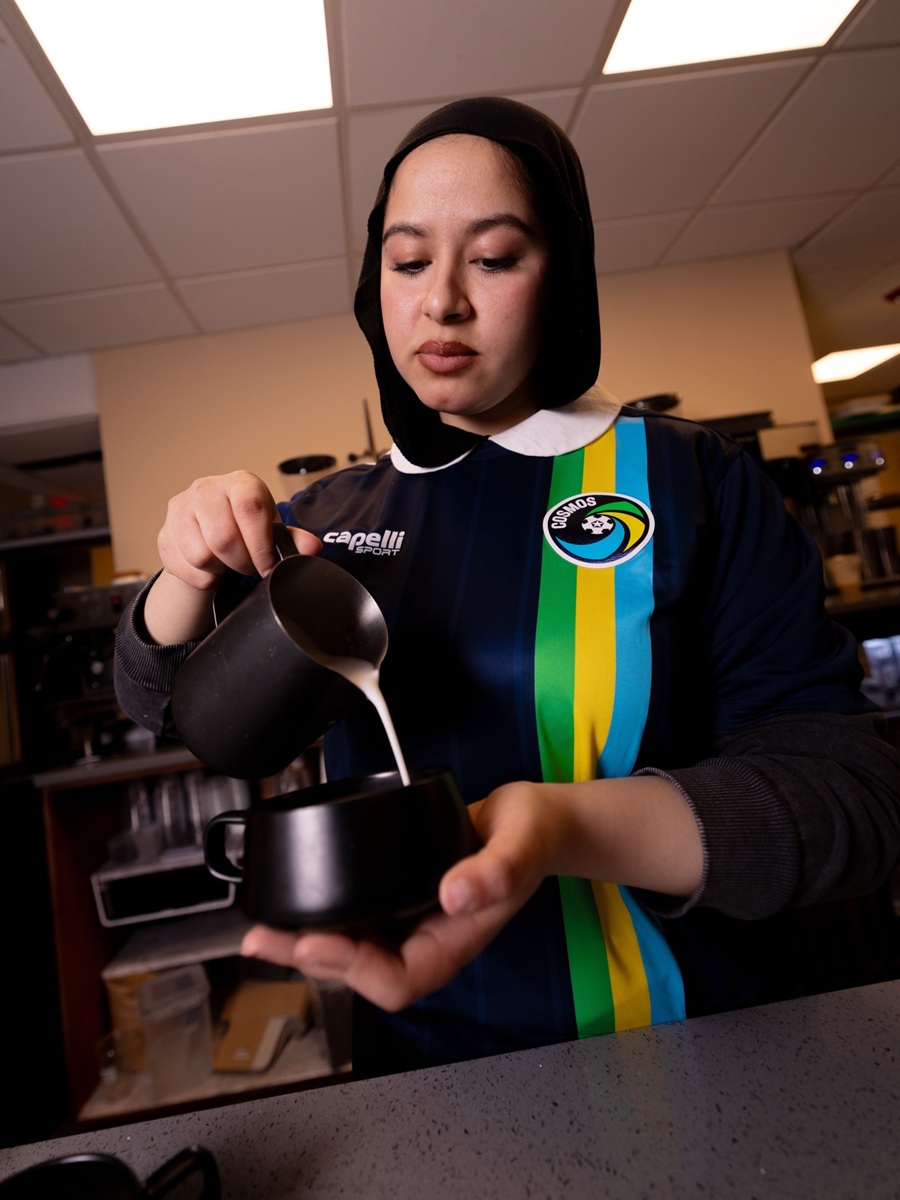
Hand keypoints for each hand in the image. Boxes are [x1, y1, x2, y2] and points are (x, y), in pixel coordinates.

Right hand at [158, 470, 318, 589]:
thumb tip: (312, 548)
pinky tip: (211, 568)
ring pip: (201, 555)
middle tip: (249, 566)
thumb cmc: (245, 527)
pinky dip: (202, 578)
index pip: (251, 509)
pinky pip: (185, 568)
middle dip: (242, 562)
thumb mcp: (271, 529)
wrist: (206, 532)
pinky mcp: (164, 533)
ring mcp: (180, 509)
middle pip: (224, 538)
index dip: (261, 545)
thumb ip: (292, 539)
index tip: (268, 566)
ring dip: (220, 569)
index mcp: (240, 483)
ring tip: (228, 562)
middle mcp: (206, 489)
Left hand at [241, 773, 702, 1010]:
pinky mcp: (399, 898)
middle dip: (309, 958)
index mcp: (456, 940)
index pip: (398, 979)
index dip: (354, 969)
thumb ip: (496, 871)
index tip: (317, 940)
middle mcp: (428, 940)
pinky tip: (295, 905)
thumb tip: (454, 893)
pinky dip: (322, 916)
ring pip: (351, 949)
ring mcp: (411, 922)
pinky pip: (356, 920)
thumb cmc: (535, 835)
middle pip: (361, 971)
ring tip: (263, 928)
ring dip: (306, 942)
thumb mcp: (522, 844)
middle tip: (264, 938)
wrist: (536, 822)